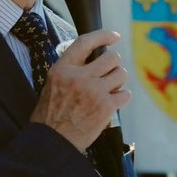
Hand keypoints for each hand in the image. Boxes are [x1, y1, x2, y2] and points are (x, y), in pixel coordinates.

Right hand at [31, 29, 131, 151]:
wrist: (53, 140)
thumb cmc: (50, 115)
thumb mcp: (52, 84)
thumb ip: (69, 70)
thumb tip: (91, 59)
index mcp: (63, 69)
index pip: (85, 42)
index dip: (102, 36)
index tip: (114, 36)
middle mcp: (79, 77)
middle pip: (111, 58)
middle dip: (114, 64)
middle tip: (109, 73)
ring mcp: (94, 91)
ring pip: (121, 74)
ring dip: (118, 80)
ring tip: (110, 89)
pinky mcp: (106, 106)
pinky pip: (125, 94)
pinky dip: (122, 97)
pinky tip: (113, 102)